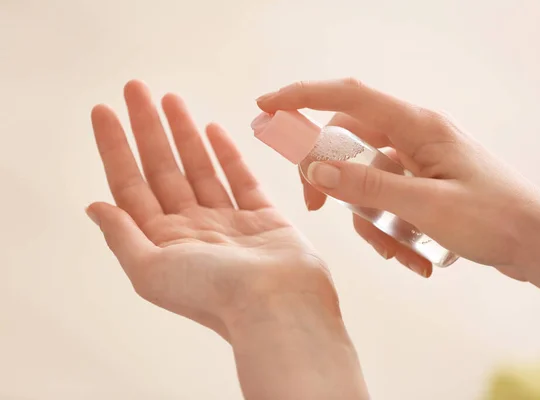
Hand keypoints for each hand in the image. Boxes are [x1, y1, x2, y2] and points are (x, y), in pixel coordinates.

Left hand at [87, 80, 336, 339]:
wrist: (278, 307)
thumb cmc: (213, 295)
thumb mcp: (151, 271)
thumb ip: (123, 236)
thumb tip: (94, 207)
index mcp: (162, 244)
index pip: (130, 186)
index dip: (115, 148)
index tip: (103, 111)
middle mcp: (192, 230)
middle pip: (162, 170)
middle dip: (147, 128)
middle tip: (135, 88)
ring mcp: (228, 222)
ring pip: (199, 168)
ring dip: (182, 133)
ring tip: (170, 98)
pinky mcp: (262, 217)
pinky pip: (239, 179)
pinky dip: (226, 154)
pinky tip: (211, 129)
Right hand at [257, 78, 539, 281]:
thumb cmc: (495, 220)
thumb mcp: (424, 206)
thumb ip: (367, 186)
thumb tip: (317, 168)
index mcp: (418, 127)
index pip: (349, 98)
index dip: (303, 96)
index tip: (267, 106)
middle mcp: (415, 138)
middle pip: (349, 142)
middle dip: (332, 178)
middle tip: (316, 207)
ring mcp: (420, 163)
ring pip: (367, 180)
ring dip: (371, 219)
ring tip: (396, 252)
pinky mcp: (424, 186)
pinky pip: (388, 199)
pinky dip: (389, 228)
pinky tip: (411, 256)